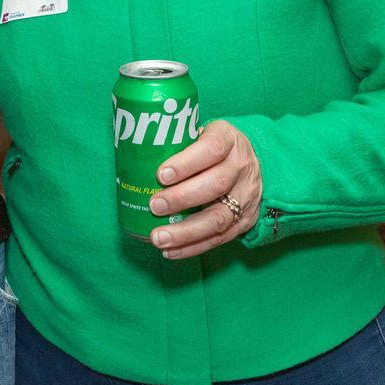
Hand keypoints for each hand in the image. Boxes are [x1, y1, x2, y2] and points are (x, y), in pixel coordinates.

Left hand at [147, 121, 262, 258]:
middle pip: (216, 184)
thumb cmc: (211, 148)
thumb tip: (133, 157)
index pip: (211, 148)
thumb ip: (176, 142)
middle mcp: (241, 167)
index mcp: (228, 139)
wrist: (251, 163)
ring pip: (219, 217)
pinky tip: (171, 251)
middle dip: (182, 198)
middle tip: (154, 206)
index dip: (186, 163)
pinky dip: (193, 247)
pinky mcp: (245, 220)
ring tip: (158, 237)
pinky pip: (220, 238)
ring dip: (185, 232)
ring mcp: (246, 196)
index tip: (160, 175)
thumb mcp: (200, 134)